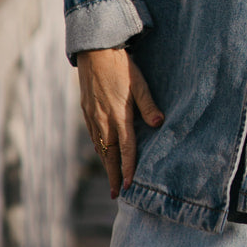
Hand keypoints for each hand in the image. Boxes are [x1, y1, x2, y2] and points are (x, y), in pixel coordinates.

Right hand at [76, 48, 163, 198]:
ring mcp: (93, 117)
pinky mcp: (87, 111)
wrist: (95, 51)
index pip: (126, 149)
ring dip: (106, 165)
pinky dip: (99, 149)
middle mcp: (103, 120)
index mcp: (119, 115)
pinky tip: (102, 153)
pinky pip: (94, 137)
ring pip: (100, 147)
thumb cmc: (121, 66)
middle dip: (114, 176)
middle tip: (117, 194)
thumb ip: (148, 105)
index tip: (130, 186)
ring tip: (112, 179)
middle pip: (110, 155)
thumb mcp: (139, 83)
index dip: (129, 169)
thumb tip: (159, 123)